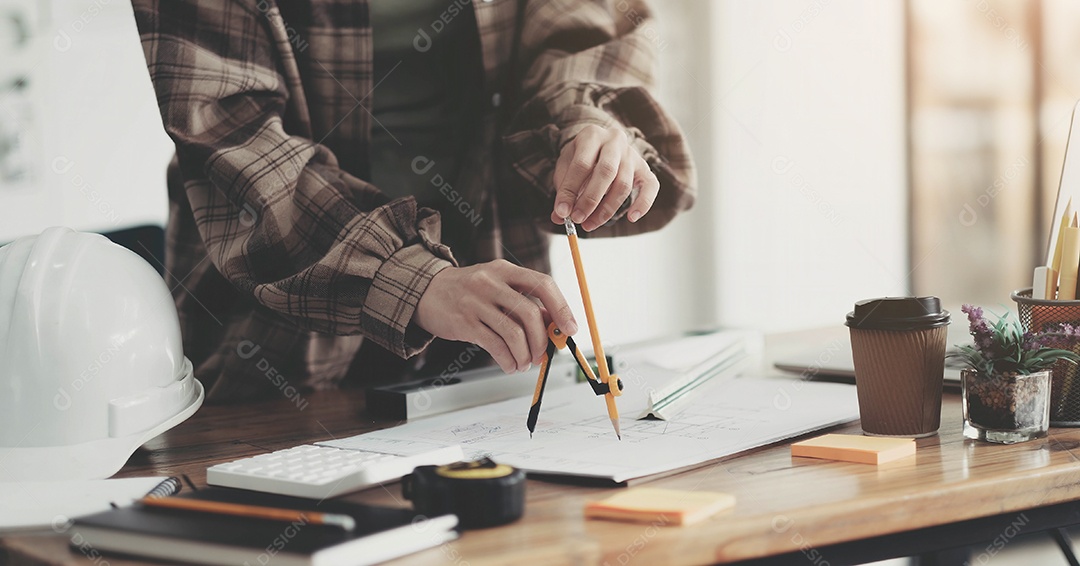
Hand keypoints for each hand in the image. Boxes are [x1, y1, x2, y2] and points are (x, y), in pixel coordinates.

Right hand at [414, 260, 577, 373]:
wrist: (426, 292)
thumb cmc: (470, 291)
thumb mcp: (498, 286)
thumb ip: (525, 302)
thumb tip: (556, 325)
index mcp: (505, 270)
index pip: (543, 284)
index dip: (562, 308)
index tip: (571, 329)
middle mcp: (491, 282)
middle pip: (530, 313)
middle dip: (541, 340)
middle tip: (542, 355)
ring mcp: (476, 302)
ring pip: (513, 333)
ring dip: (525, 355)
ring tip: (524, 363)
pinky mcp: (463, 322)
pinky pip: (494, 346)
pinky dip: (508, 360)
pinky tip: (509, 365)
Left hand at [551, 124, 659, 230]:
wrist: (601, 145)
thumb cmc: (581, 158)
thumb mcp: (566, 167)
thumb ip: (563, 190)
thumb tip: (560, 217)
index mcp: (592, 135)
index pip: (581, 164)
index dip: (570, 190)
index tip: (562, 212)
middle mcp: (615, 141)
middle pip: (606, 172)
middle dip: (590, 200)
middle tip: (577, 219)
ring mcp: (632, 154)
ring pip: (624, 184)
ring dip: (606, 210)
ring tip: (589, 224)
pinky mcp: (645, 167)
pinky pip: (651, 186)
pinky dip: (643, 203)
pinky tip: (632, 218)